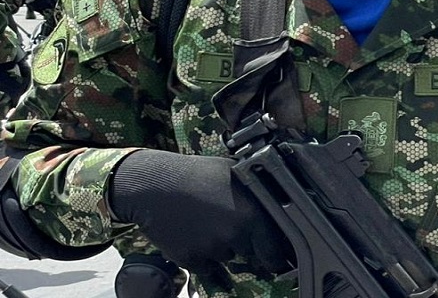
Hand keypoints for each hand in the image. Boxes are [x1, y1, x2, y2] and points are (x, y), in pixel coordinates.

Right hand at [109, 150, 291, 274]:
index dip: (276, 254)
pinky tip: (196, 234)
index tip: (277, 257)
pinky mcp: (191, 260)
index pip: (275, 249)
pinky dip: (204, 256)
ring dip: (224, 248)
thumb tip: (280, 202)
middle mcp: (235, 235)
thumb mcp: (236, 173)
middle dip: (247, 245)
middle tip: (232, 226)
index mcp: (253, 214)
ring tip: (210, 223)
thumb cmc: (197, 173)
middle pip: (251, 253)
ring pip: (228, 257)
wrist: (155, 185)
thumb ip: (259, 193)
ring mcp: (212, 250)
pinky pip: (206, 266)